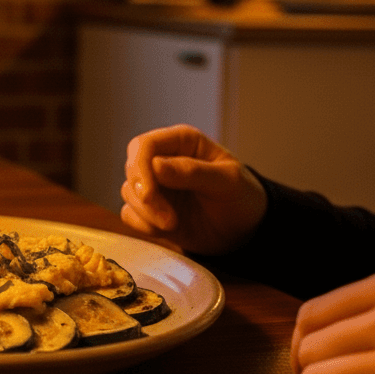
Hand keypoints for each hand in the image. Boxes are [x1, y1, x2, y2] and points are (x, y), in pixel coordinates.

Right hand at [119, 124, 266, 254]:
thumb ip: (193, 171)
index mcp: (182, 142)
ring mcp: (155, 185)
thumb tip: (155, 165)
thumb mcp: (228, 181)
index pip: (144, 145)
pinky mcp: (150, 209)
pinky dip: (142, 224)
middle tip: (167, 220)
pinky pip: (130, 214)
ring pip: (129, 193)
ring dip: (146, 213)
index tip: (148, 195)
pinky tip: (164, 231)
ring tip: (173, 225)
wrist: (246, 230)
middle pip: (132, 169)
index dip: (140, 168)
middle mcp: (163, 160)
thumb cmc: (242, 197)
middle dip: (144, 197)